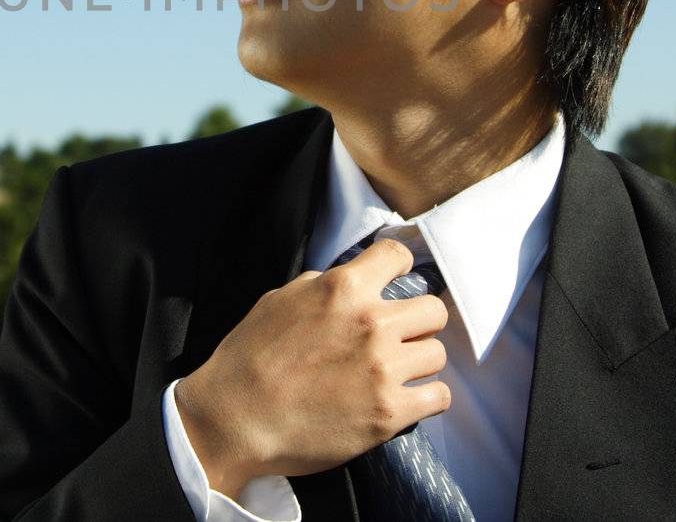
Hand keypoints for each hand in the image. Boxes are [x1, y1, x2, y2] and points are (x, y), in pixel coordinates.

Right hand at [174, 237, 451, 498]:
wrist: (236, 419)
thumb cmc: (249, 358)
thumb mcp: (281, 300)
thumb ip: (323, 286)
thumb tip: (349, 282)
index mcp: (343, 288)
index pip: (398, 257)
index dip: (399, 269)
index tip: (397, 282)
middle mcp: (371, 323)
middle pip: (434, 310)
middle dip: (419, 322)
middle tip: (401, 337)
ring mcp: (383, 369)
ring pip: (437, 354)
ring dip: (419, 362)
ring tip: (396, 373)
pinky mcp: (389, 413)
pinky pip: (438, 396)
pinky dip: (425, 398)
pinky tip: (406, 399)